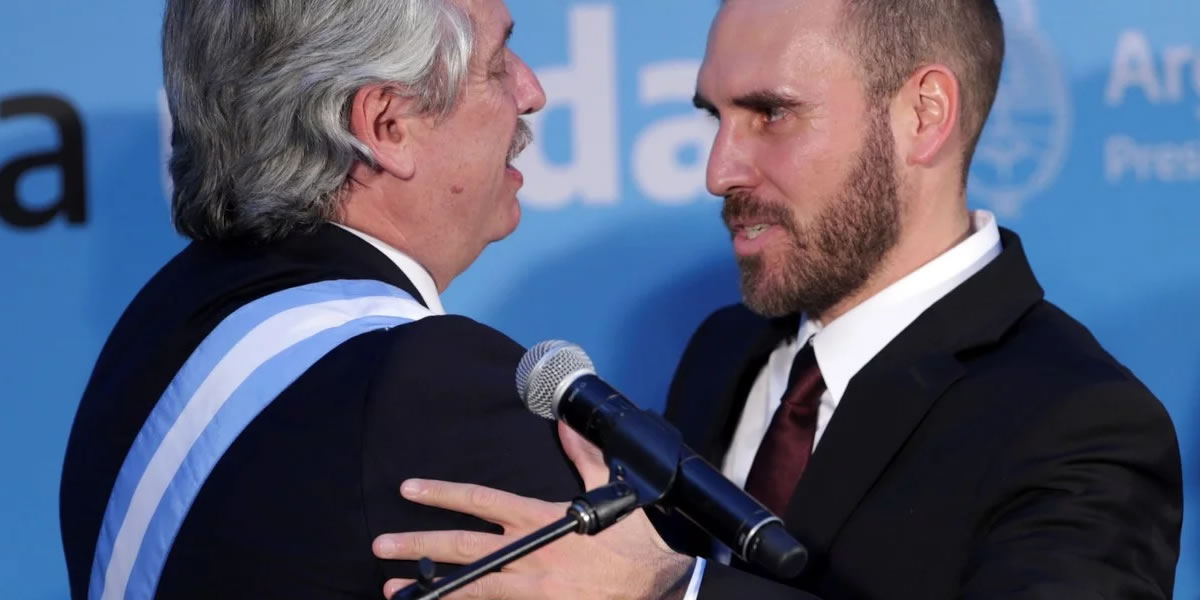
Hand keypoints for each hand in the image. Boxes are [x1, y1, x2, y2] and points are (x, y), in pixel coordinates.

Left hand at [373, 422, 695, 598]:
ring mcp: (530, 589)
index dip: (441, 493)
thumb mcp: (609, 495)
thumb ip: (584, 457)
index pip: (481, 500)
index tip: (409, 489)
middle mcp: (527, 554)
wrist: (658, 589)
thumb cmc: (633, 543)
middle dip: (417, 544)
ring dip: (428, 588)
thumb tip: (566, 422)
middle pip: (461, 547)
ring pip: (467, 587)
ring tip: (393, 589)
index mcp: (540, 520)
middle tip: (379, 545)